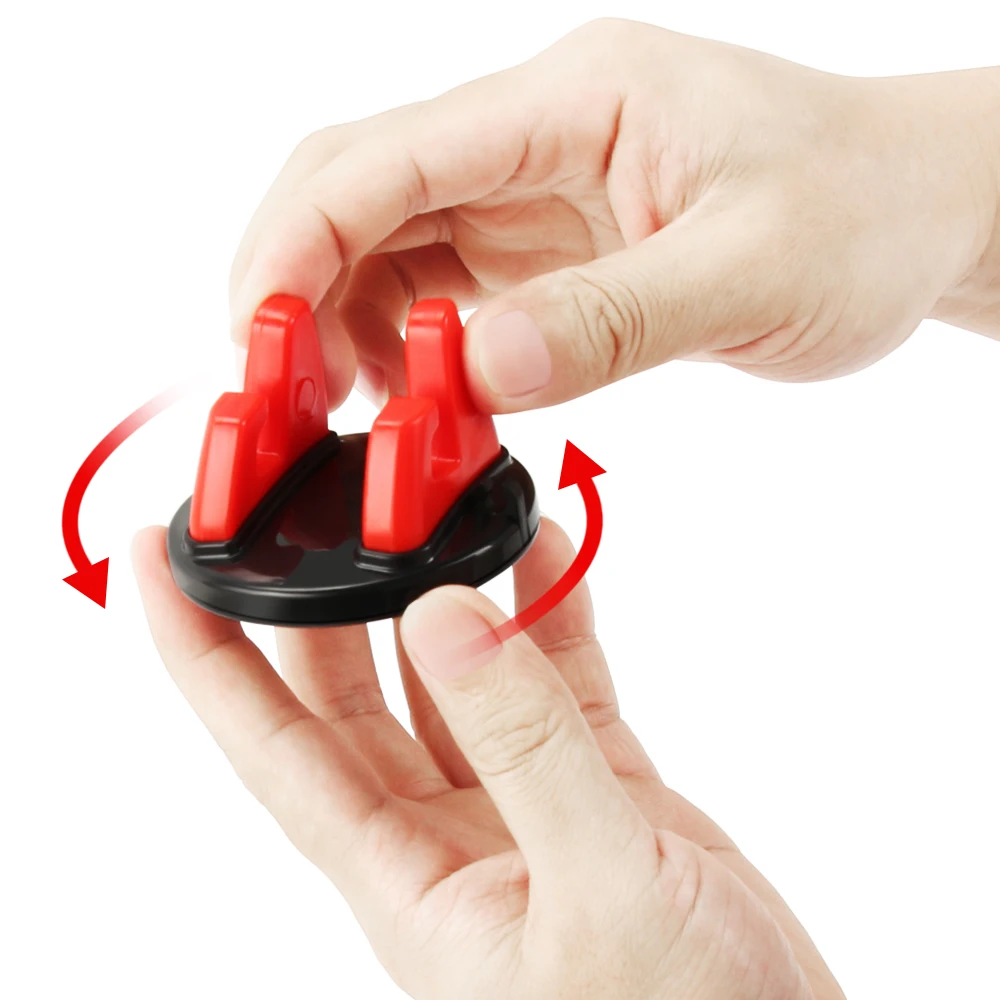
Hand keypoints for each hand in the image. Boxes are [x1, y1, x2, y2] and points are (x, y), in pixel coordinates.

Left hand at [134, 518, 843, 999]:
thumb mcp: (601, 891)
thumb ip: (527, 748)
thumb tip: (443, 618)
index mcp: (408, 879)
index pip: (269, 746)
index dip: (201, 652)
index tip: (159, 559)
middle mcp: (445, 835)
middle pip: (347, 696)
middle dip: (320, 598)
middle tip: (307, 504)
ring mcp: (519, 803)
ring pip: (451, 676)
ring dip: (445, 593)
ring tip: (437, 504)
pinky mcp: (592, 787)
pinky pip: (552, 680)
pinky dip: (548, 615)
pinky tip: (546, 554)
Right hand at [229, 19, 999, 412]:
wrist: (916, 213)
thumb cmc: (862, 216)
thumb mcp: (755, 271)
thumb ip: (614, 320)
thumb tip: (475, 367)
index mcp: (574, 102)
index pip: (390, 154)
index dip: (298, 241)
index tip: (257, 339)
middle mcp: (536, 137)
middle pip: (360, 189)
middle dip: (295, 285)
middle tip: (275, 395)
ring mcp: (537, 194)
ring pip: (390, 246)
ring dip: (344, 327)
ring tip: (348, 418)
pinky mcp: (550, 251)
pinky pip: (444, 293)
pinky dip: (407, 350)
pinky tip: (416, 405)